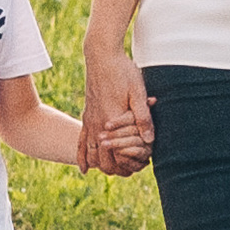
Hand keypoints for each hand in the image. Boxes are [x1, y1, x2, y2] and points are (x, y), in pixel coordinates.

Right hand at [80, 50, 154, 175]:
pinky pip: (80, 140)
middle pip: (101, 159)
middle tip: (129, 173)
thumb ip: (143, 118)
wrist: (101, 56)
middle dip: (114, 169)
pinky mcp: (87, 114)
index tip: (139, 168)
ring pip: (89, 152)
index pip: (114, 155)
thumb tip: (149, 140)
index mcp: (109, 120)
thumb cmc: (122, 72)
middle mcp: (95, 123)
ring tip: (111, 173)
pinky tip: (84, 167)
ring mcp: (89, 119)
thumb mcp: (138, 93)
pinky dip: (82, 155)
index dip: (125, 166)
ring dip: (99, 165)